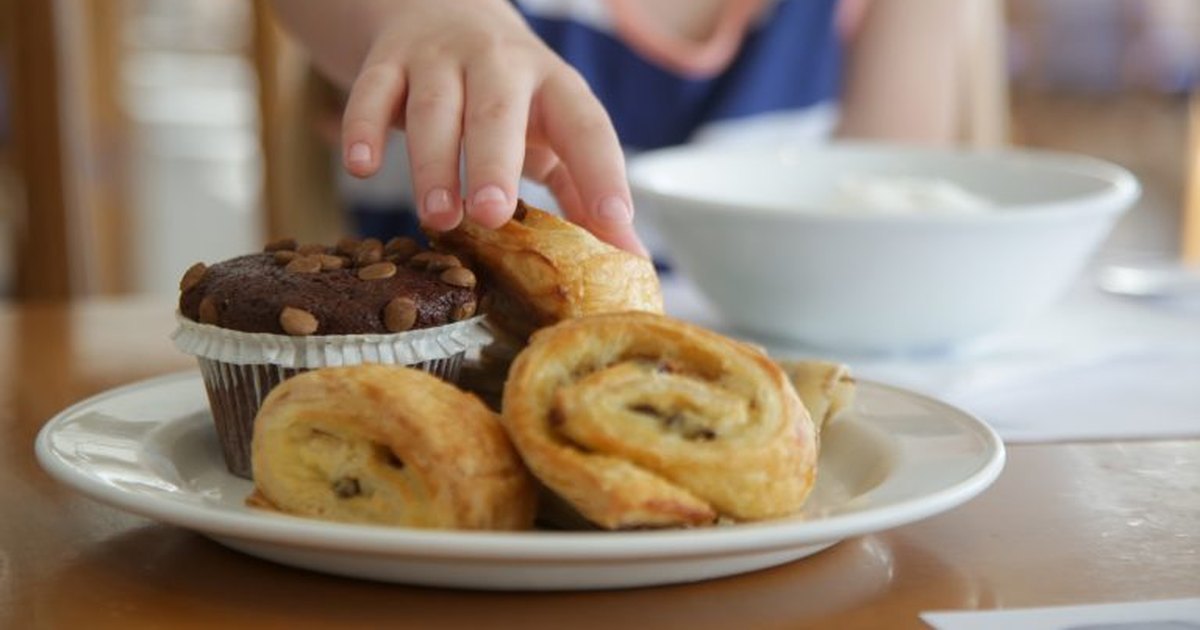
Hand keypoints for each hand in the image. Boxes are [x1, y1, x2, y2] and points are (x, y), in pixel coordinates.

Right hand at [339, 0, 646, 255]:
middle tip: (491, 214)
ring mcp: (440, 58)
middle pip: (497, 112)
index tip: (616, 222)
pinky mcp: (388, 60)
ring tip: (438, 217)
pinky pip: (372, 90)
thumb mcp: (553, 130)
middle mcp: (500, 63)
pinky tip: (361, 166)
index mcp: (554, 85)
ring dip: (433, 163)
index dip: (603, 172)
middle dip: (494, 163)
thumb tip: (630, 259)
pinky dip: (363, 127)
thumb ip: (585, 191)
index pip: (587, 126)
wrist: (440, 9)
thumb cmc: (511, 96)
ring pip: (434, 108)